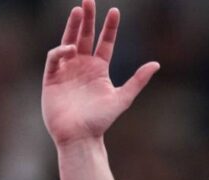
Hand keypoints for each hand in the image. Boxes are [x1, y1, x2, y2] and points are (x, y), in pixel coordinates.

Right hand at [41, 0, 158, 145]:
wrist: (80, 136)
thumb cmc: (101, 121)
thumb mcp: (122, 98)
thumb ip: (138, 80)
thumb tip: (156, 64)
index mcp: (99, 69)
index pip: (105, 42)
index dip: (109, 27)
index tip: (115, 11)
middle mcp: (83, 66)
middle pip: (85, 36)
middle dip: (87, 18)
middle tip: (89, 0)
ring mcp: (67, 70)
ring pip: (68, 41)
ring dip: (72, 26)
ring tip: (77, 10)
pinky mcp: (52, 77)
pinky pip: (55, 58)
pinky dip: (61, 50)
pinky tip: (70, 48)